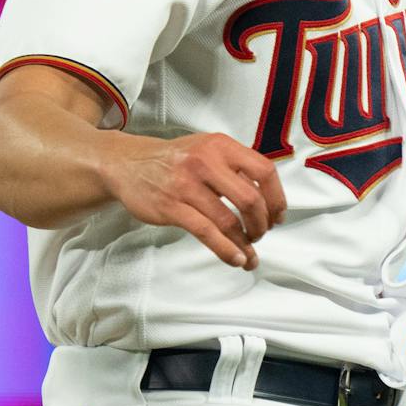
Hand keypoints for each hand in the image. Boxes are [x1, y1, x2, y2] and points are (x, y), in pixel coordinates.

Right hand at [100, 132, 287, 269]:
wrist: (127, 164)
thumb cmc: (175, 160)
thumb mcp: (208, 150)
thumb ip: (236, 167)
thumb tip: (268, 200)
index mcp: (221, 146)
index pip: (265, 171)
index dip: (277, 198)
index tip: (278, 216)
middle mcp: (206, 162)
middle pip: (251, 199)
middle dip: (262, 223)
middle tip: (261, 233)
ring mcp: (187, 185)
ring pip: (229, 220)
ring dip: (246, 242)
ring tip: (250, 253)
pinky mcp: (172, 207)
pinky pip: (207, 233)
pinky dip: (227, 250)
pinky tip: (236, 259)